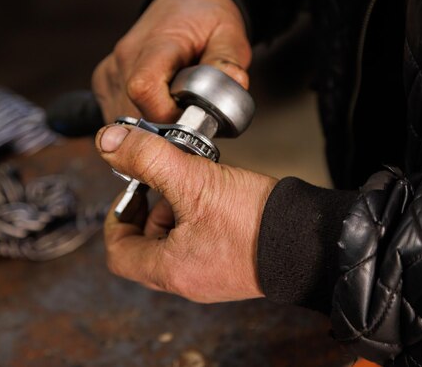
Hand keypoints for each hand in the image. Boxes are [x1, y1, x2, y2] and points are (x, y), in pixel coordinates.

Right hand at [92, 0, 250, 123]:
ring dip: (151, 124)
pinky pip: (118, 114)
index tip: (189, 114)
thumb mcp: (230, 34)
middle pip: (134, 113)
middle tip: (189, 110)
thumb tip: (234, 85)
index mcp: (156, 44)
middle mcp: (125, 58)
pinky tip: (157, 105)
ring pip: (125, 119)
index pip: (143, 89)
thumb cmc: (206, 20)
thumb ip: (229, 61)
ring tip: (174, 104)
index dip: (167, 114)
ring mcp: (111, 70)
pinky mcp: (104, 81)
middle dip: (164, 125)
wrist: (185, 3)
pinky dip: (139, 119)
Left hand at [95, 124, 276, 302]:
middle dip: (152, 209)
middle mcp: (188, 279)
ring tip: (197, 184)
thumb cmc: (254, 221)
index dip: (117, 218)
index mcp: (169, 269)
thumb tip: (109, 141)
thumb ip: (148, 159)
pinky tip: (218, 196)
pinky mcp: (233, 266)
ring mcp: (211, 276)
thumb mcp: (193, 181)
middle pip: (146, 246)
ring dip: (178, 210)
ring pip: (175, 242)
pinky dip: (200, 217)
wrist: (311, 240)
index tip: (132, 191)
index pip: (119, 253)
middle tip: (167, 183)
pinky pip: (201, 243)